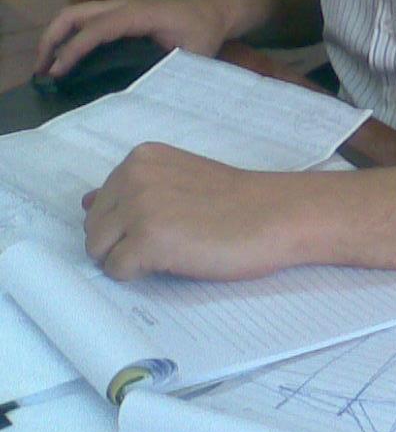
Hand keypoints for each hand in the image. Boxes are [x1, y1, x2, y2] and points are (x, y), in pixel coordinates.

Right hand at [34, 0, 228, 78]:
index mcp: (139, 14)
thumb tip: (144, 93)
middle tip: (41, 72)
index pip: (97, 29)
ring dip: (56, 36)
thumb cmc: (205, 32)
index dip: (74, 50)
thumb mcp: (194, 53)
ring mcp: (120, 6)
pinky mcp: (120, 12)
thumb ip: (170, 69)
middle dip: (52, 39)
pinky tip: (66, 59)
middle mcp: (124, 5)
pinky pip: (86, 19)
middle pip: (75, 14)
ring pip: (76, 13)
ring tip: (47, 68)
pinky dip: (68, 35)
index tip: (56, 73)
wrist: (216, 11)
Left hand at [82, 143, 308, 280]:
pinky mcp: (146, 239)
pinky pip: (116, 271)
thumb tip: (85, 202)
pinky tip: (174, 258)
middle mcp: (133, 175)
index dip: (128, 222)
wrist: (273, 214)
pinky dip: (140, 274)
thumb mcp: (176, 179)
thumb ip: (132, 188)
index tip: (166, 221)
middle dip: (122, 241)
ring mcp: (138, 206)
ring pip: (98, 251)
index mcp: (141, 157)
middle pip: (93, 228)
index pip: (101, 203)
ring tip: (171, 248)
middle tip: (171, 238)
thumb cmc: (232, 201)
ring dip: (128, 259)